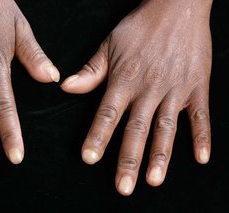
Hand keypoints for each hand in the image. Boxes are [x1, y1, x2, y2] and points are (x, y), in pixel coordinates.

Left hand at [61, 0, 211, 195]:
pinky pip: (201, 115)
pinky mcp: (197, 87)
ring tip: (154, 180)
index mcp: (125, 80)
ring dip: (161, 155)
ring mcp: (175, 89)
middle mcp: (149, 89)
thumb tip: (65, 87)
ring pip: (167, 128)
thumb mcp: (109, 45)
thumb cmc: (139, 27)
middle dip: (129, 159)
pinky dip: (202, 136)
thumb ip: (90, 71)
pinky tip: (201, 158)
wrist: (177, 6)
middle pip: (136, 129)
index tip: (89, 158)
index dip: (97, 137)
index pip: (107, 114)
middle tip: (123, 187)